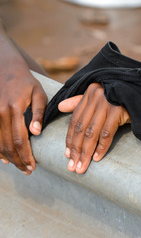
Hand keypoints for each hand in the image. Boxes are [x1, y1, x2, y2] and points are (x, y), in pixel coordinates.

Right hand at [0, 52, 47, 173]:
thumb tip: (36, 133)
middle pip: (8, 145)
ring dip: (8, 158)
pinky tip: (4, 159)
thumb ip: (39, 113)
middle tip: (28, 171)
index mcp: (14, 109)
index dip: (26, 156)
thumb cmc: (25, 81)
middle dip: (18, 161)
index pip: (20, 140)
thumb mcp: (38, 93)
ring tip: (19, 167)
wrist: (3, 66)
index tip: (33, 167)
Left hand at [58, 83, 129, 173]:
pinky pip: (106, 133)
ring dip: (85, 152)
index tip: (67, 155)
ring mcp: (106, 104)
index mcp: (89, 95)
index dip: (70, 139)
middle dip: (75, 150)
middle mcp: (95, 98)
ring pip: (91, 133)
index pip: (75, 120)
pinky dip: (101, 147)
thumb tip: (60, 107)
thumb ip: (79, 102)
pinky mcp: (118, 111)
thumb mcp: (99, 98)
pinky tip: (96, 158)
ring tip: (81, 167)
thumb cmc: (120, 98)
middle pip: (81, 129)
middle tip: (72, 166)